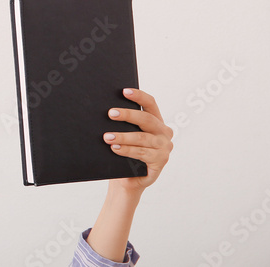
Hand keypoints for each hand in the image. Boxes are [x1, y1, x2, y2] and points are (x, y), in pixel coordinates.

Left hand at [87, 88, 173, 261]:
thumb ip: (121, 122)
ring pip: (142, 138)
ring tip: (107, 137)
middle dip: (127, 115)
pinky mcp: (160, 161)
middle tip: (110, 113)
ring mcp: (164, 147)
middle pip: (146, 119)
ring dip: (123, 136)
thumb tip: (105, 108)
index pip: (151, 103)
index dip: (138, 96)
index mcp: (156, 121)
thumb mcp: (123, 134)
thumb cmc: (123, 152)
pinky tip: (115, 148)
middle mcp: (164, 132)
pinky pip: (142, 153)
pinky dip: (127, 150)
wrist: (126, 179)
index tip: (123, 91)